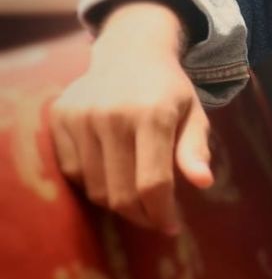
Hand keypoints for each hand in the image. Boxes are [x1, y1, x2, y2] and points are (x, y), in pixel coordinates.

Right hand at [49, 3, 212, 234]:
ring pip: (95, 188)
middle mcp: (113, 114)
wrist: (130, 51)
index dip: (162, 212)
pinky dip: (93, 184)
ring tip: (137, 200)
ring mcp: (81, 116)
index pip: (153, 182)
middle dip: (142, 215)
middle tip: (155, 219)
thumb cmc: (169, 89)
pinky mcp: (60, 117)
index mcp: (153, 114)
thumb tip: (204, 182)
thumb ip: (195, 148)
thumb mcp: (193, 113)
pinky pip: (73, 172)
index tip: (172, 227)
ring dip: (118, 203)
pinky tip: (113, 177)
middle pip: (122, 192)